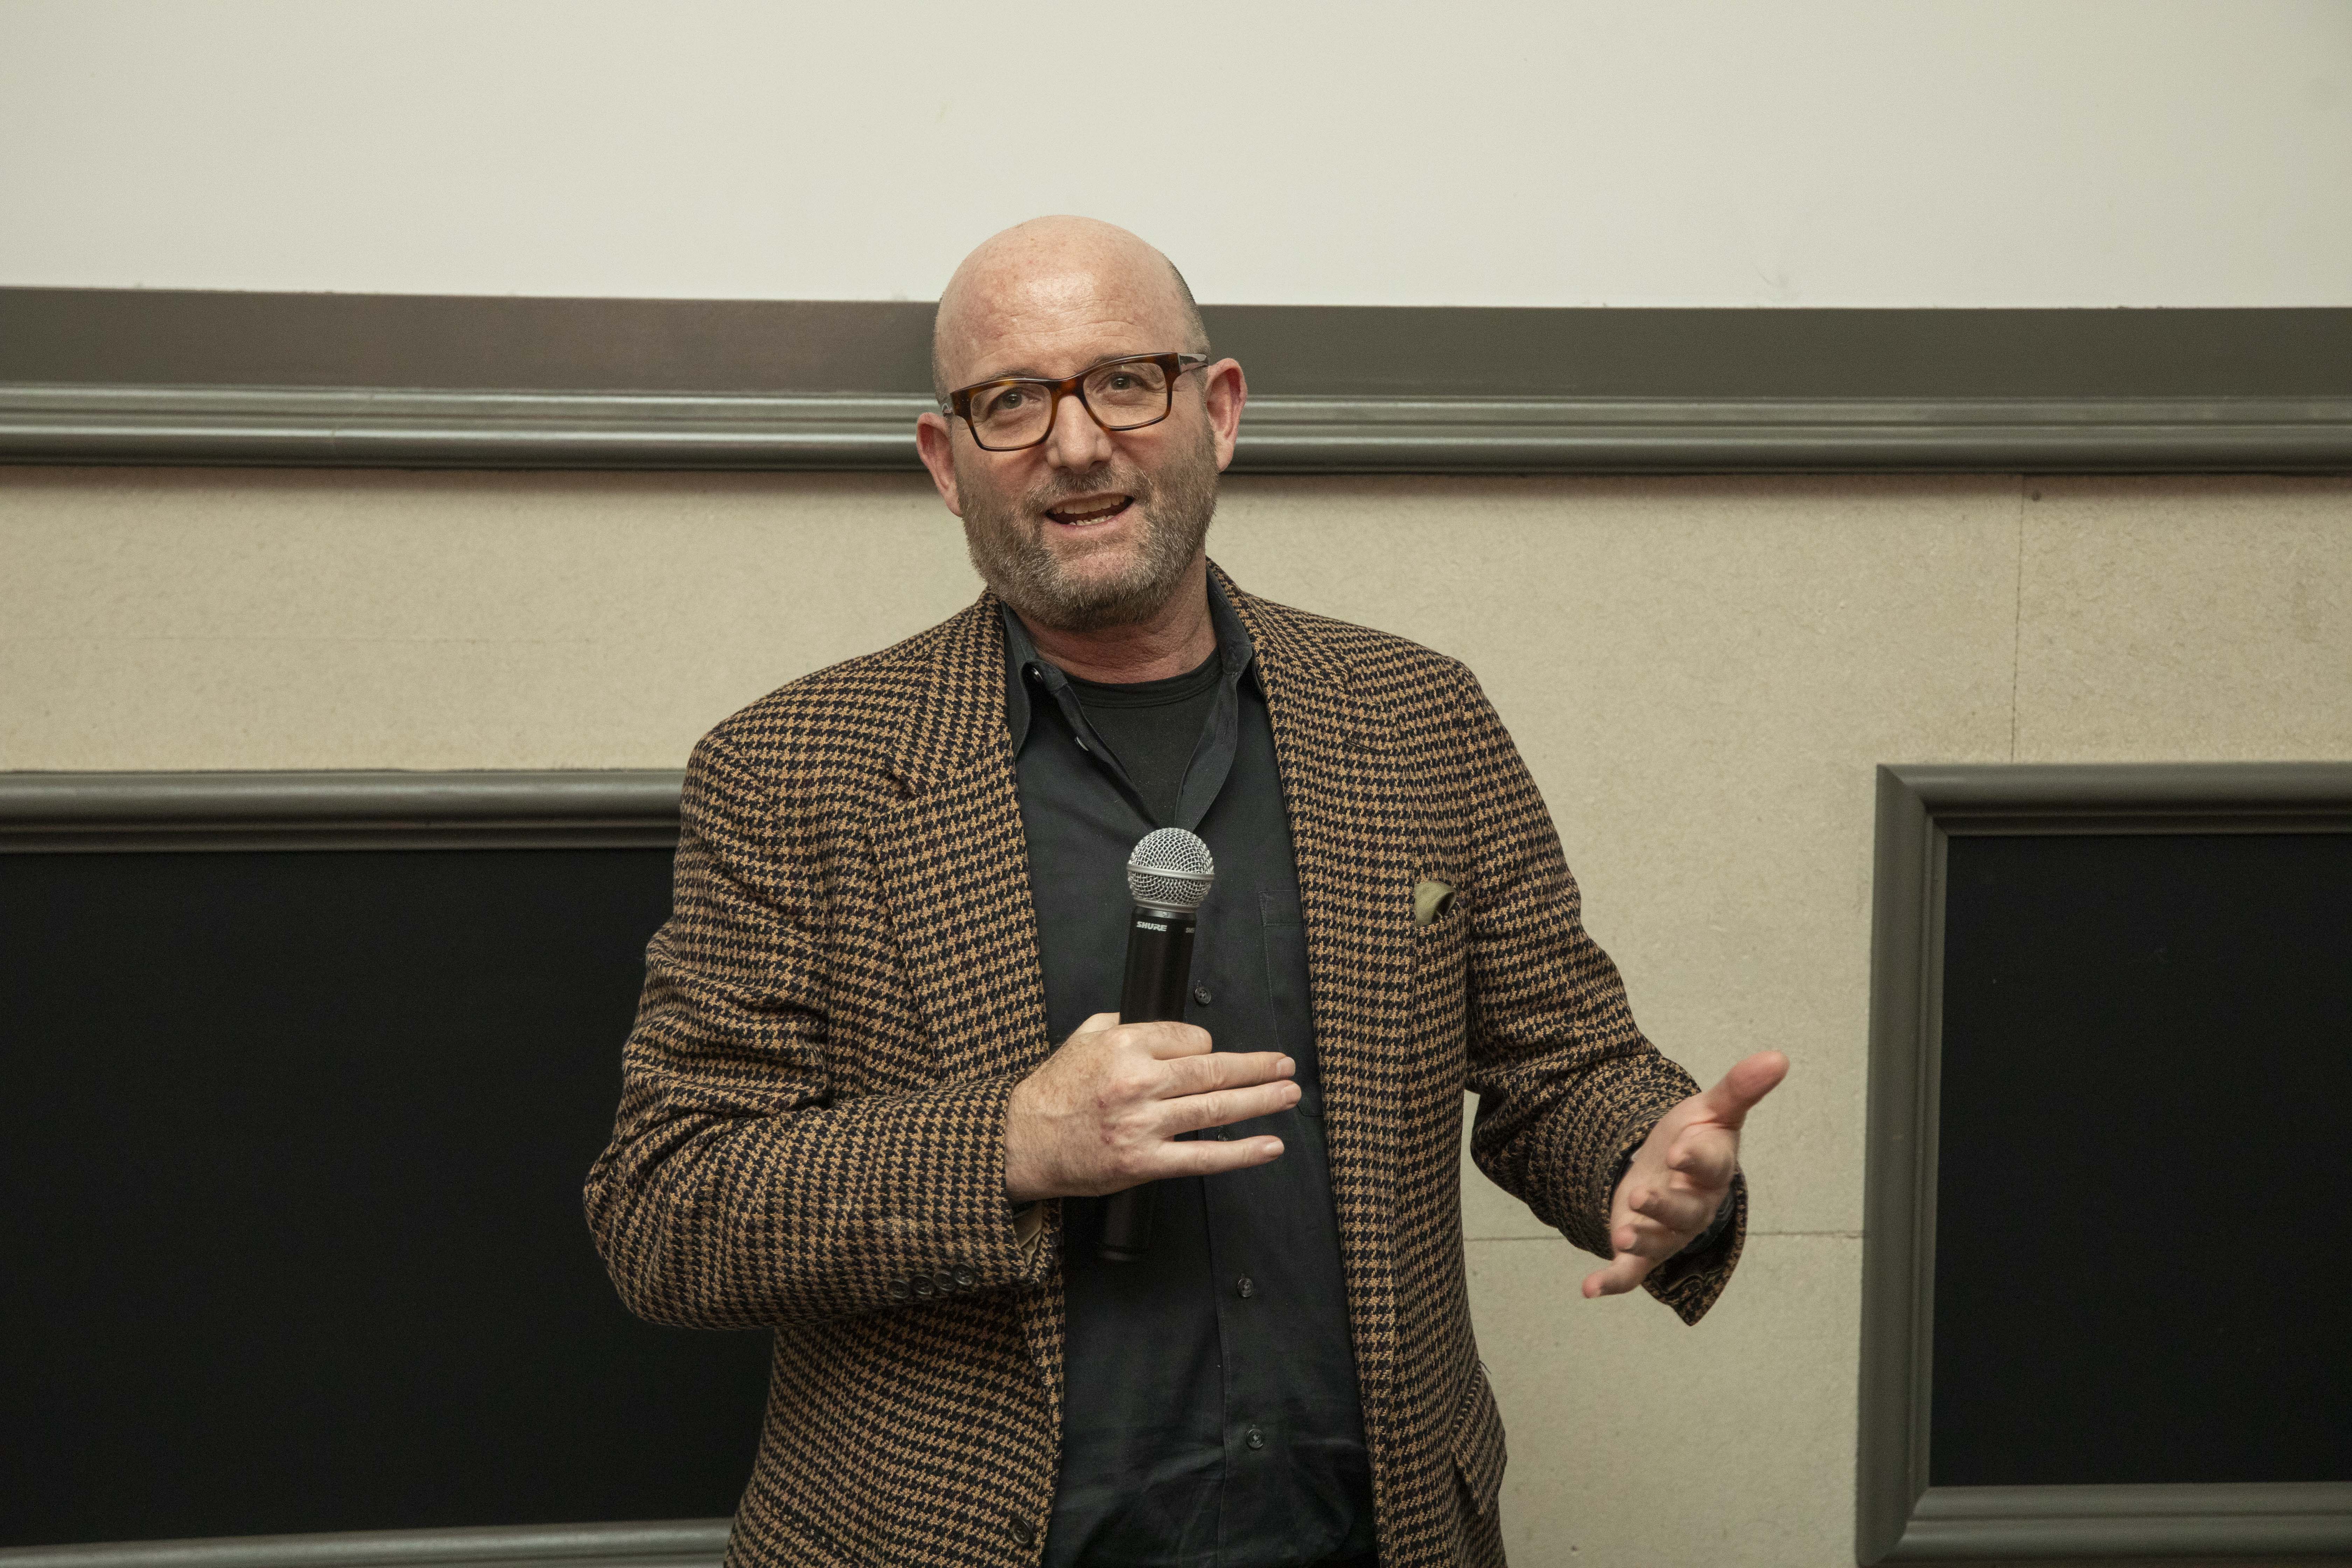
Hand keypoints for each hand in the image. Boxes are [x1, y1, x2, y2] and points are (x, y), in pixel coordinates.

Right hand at [1003, 1012, 1297, 1201]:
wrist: (1023, 1141)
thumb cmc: (1054, 1091)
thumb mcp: (1084, 1036)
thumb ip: (1125, 1022)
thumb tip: (1166, 1025)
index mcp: (1125, 1046)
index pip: (1190, 1038)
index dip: (1208, 1045)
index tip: (1213, 1053)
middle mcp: (1138, 1083)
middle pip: (1214, 1070)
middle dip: (1258, 1067)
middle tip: (1285, 1066)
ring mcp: (1144, 1125)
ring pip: (1216, 1109)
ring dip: (1261, 1100)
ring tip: (1288, 1094)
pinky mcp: (1144, 1162)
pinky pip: (1204, 1157)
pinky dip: (1243, 1152)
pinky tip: (1270, 1146)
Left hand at [1582, 1051, 1789, 1298]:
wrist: (1671, 1169)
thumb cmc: (1694, 1139)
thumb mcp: (1712, 1109)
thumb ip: (1740, 1087)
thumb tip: (1778, 1056)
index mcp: (1712, 1170)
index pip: (1710, 1165)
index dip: (1696, 1158)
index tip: (1678, 1150)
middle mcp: (1694, 1205)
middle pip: (1684, 1211)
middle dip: (1662, 1206)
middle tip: (1639, 1197)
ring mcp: (1667, 1230)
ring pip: (1659, 1242)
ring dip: (1640, 1242)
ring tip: (1620, 1237)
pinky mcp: (1642, 1249)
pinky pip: (1631, 1273)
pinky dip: (1612, 1281)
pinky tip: (1589, 1289)